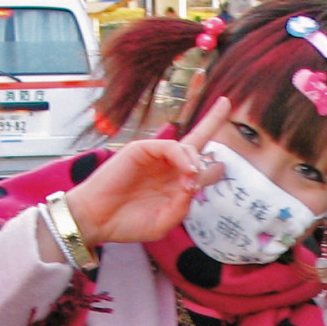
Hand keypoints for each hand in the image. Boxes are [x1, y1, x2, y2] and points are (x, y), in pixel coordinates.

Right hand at [63, 98, 232, 247]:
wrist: (97, 221)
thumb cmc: (128, 223)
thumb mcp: (163, 222)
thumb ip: (182, 206)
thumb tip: (193, 183)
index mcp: (175, 184)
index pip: (200, 167)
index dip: (216, 163)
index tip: (230, 160)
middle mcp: (168, 168)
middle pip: (197, 141)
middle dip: (213, 121)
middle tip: (225, 103)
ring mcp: (155, 157)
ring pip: (187, 146)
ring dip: (195, 161)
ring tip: (190, 178)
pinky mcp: (141, 150)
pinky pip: (169, 146)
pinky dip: (181, 156)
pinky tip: (185, 170)